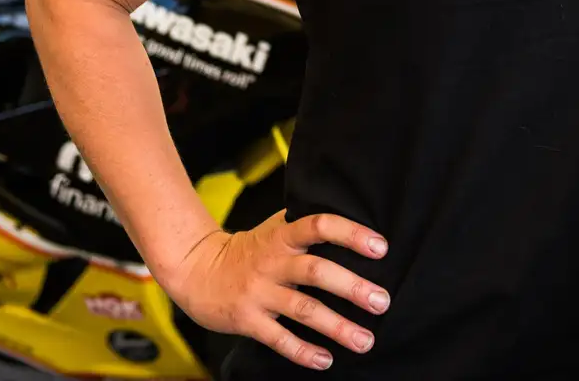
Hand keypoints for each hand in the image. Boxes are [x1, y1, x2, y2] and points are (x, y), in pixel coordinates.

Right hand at [164, 211, 389, 369]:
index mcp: (284, 235)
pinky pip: (278, 339)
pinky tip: (326, 360)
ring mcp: (260, 292)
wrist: (197, 270)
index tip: (381, 248)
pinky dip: (303, 351)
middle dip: (352, 287)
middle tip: (382, 301)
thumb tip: (355, 218)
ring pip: (303, 310)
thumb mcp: (276, 227)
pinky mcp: (247, 320)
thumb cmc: (250, 248)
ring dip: (337, 327)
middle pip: (317, 272)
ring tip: (365, 340)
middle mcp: (274, 262)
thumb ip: (306, 225)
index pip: (320, 226)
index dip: (351, 234)